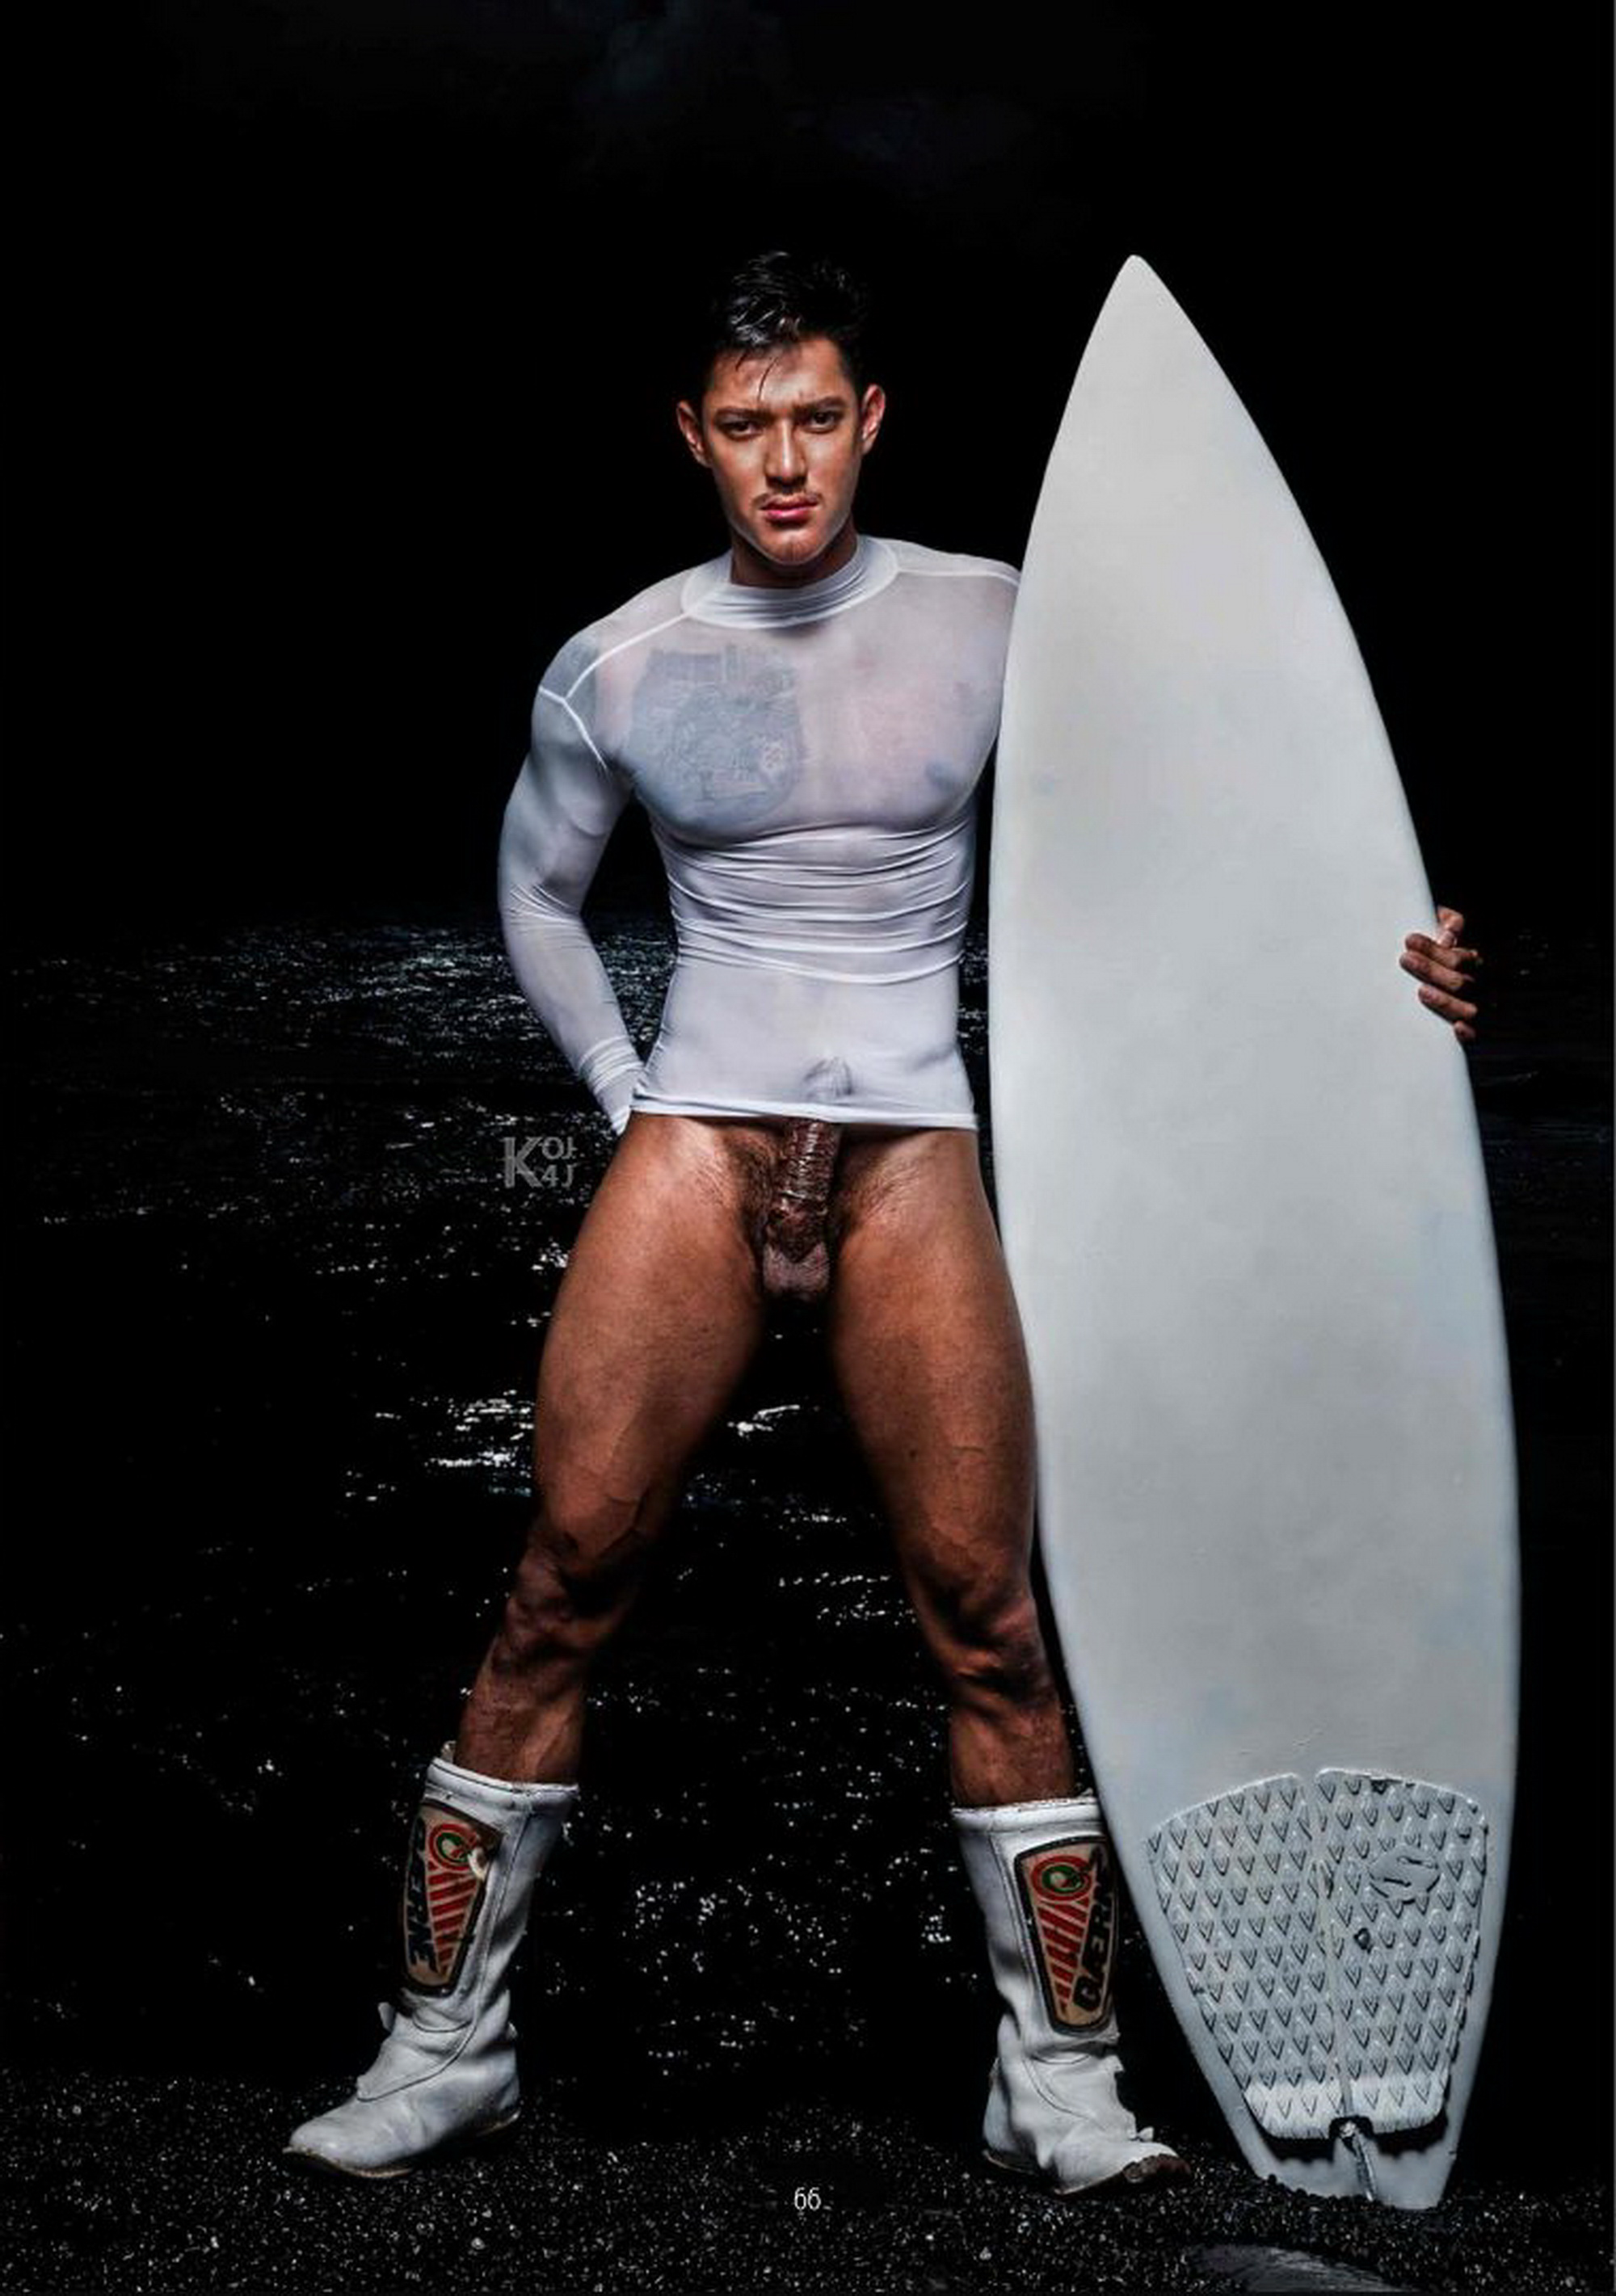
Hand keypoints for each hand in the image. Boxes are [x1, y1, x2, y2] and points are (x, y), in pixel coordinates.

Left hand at [1400, 905, 1480, 1043]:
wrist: (1444, 1005)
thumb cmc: (1437, 965)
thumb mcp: (1441, 941)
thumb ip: (1446, 926)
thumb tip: (1447, 918)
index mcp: (1469, 964)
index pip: (1456, 956)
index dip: (1433, 949)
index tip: (1410, 941)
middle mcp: (1473, 986)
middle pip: (1458, 980)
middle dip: (1431, 969)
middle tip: (1407, 960)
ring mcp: (1472, 1008)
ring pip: (1468, 1007)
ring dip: (1445, 1000)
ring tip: (1422, 992)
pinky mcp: (1469, 1030)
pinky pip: (1475, 1034)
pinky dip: (1468, 1032)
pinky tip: (1456, 1027)